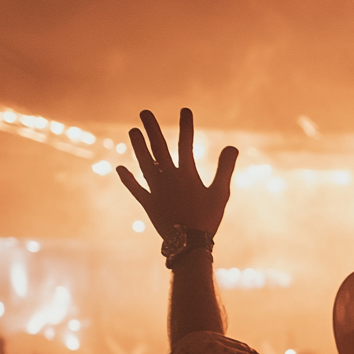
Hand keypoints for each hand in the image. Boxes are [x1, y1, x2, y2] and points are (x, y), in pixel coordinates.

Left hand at [116, 108, 238, 237]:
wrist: (189, 243)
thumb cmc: (207, 219)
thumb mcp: (221, 194)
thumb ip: (224, 169)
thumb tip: (232, 146)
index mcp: (186, 174)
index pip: (186, 144)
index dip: (186, 126)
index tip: (184, 110)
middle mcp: (168, 178)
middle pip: (158, 148)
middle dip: (151, 129)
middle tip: (144, 113)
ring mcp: (156, 190)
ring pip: (144, 164)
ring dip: (138, 147)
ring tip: (133, 131)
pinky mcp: (148, 204)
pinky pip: (136, 189)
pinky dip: (128, 179)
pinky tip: (120, 168)